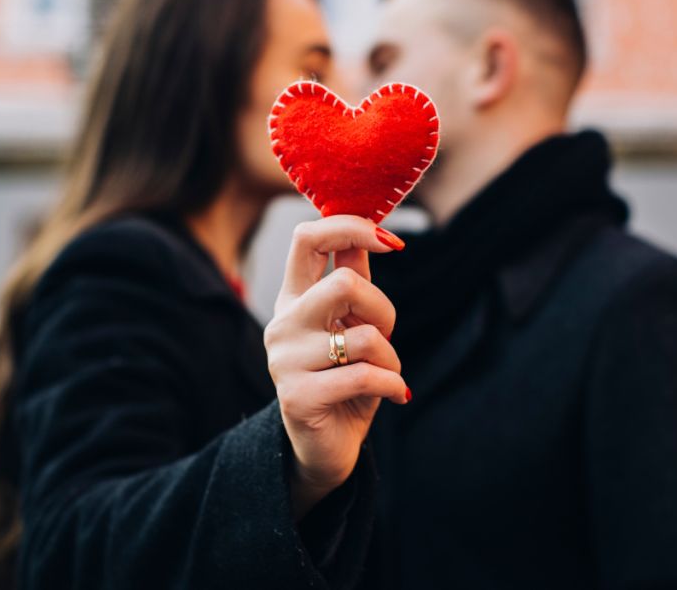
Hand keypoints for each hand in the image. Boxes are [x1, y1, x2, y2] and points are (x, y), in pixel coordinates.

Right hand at [264, 215, 408, 518]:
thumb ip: (354, 279)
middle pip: (344, 284)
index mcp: (293, 298)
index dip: (349, 228)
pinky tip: (395, 395)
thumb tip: (369, 231)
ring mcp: (284, 361)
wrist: (326, 448)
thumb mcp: (351, 325)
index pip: (306, 238)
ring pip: (363, 336)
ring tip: (387, 373)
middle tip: (384, 336)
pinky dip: (393, 385)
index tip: (389, 242)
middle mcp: (282, 324)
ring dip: (391, 357)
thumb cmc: (346, 379)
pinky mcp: (298, 397)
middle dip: (383, 310)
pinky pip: (366, 376)